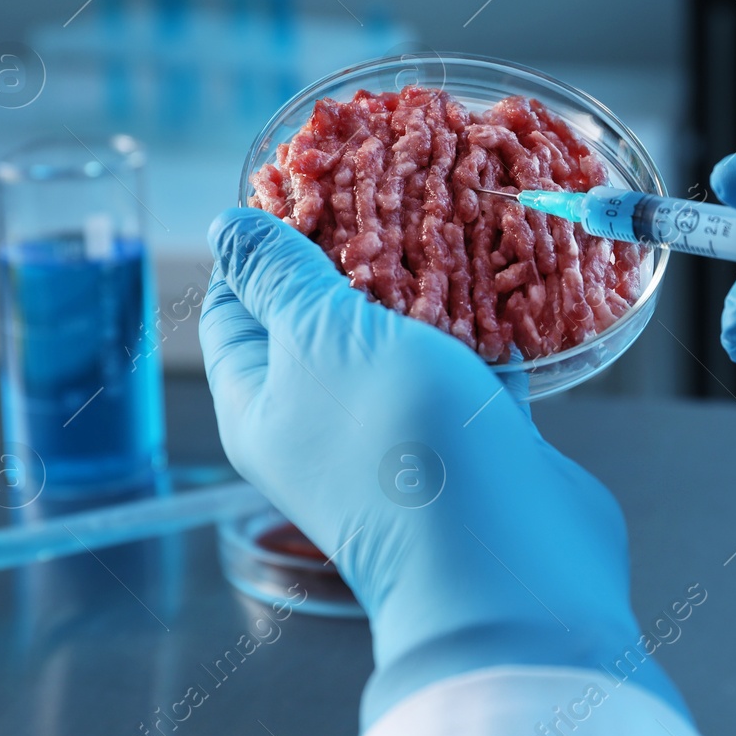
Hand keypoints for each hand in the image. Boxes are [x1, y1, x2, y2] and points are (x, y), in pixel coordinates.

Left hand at [199, 208, 684, 725]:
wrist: (506, 556)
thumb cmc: (397, 439)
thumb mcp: (320, 336)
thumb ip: (278, 276)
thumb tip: (224, 228)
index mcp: (261, 402)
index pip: (234, 309)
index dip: (258, 244)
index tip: (305, 179)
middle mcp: (324, 421)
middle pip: (323, 321)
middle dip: (355, 251)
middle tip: (390, 181)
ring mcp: (402, 435)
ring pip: (406, 343)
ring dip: (429, 287)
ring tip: (454, 212)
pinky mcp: (472, 441)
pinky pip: (473, 372)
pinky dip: (488, 331)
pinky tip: (511, 284)